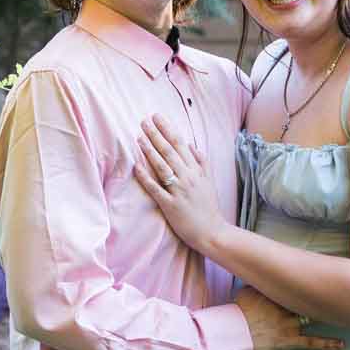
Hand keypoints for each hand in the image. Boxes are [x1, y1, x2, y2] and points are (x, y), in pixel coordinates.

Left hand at [135, 115, 225, 254]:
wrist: (213, 232)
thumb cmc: (209, 208)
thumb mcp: (209, 181)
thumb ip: (202, 162)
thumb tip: (192, 145)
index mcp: (196, 170)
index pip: (180, 144)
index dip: (168, 129)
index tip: (157, 117)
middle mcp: (188, 177)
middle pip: (169, 152)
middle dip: (156, 134)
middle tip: (144, 120)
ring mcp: (179, 191)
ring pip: (162, 166)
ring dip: (150, 150)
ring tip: (139, 136)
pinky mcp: (170, 206)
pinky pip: (156, 189)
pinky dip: (146, 177)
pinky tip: (136, 166)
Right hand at [233, 288, 343, 349]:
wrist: (234, 334)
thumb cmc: (237, 313)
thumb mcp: (246, 292)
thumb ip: (259, 284)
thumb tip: (263, 277)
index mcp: (277, 294)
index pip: (298, 284)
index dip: (310, 281)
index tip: (322, 275)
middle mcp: (286, 307)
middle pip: (310, 298)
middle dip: (324, 295)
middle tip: (341, 290)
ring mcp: (289, 324)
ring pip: (313, 317)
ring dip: (329, 315)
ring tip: (346, 312)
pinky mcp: (289, 340)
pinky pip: (311, 343)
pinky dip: (328, 344)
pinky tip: (342, 343)